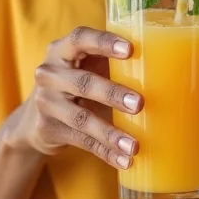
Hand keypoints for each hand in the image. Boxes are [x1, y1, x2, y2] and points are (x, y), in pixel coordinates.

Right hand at [11, 26, 143, 170]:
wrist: (33, 117)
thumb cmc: (76, 78)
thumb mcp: (84, 62)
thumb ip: (110, 58)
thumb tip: (165, 62)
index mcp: (61, 49)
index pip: (80, 38)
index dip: (104, 42)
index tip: (130, 49)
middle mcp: (49, 73)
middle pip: (83, 83)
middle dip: (112, 93)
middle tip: (140, 103)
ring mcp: (46, 103)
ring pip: (81, 118)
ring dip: (110, 133)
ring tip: (134, 144)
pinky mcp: (48, 129)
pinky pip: (82, 141)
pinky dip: (105, 152)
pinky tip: (124, 160)